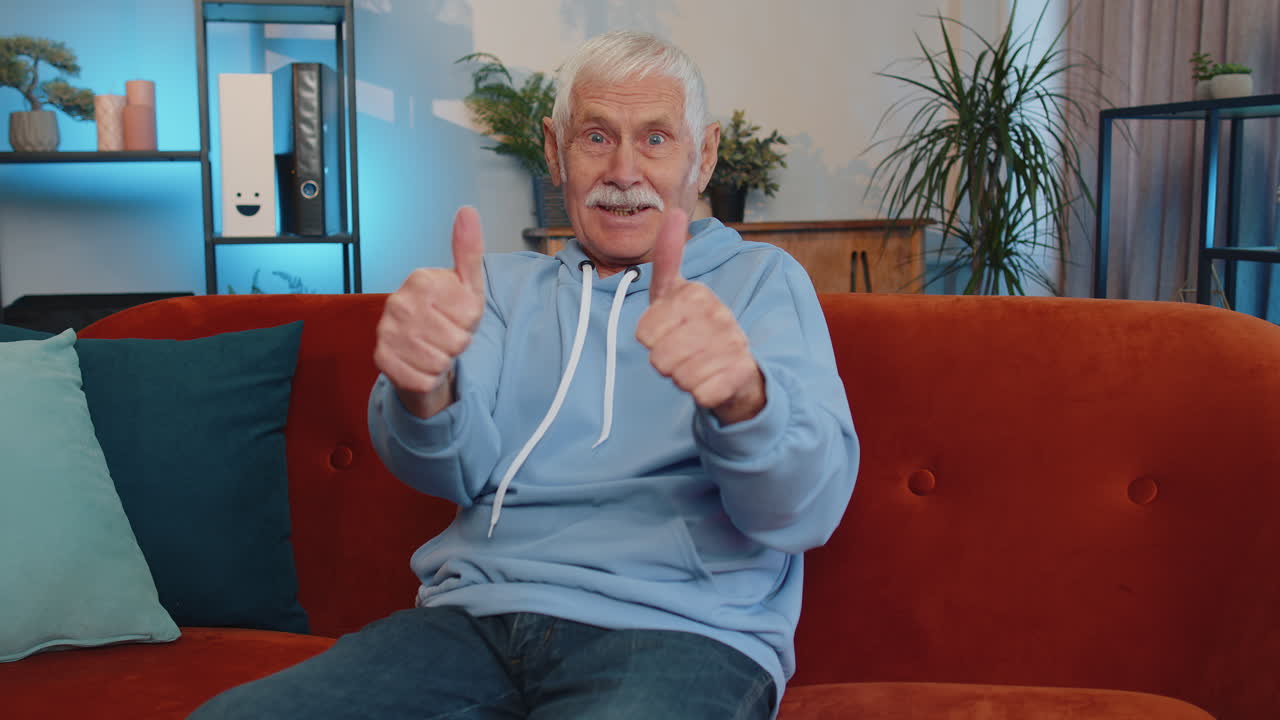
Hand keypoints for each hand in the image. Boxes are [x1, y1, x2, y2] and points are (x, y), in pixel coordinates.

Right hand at [374, 206, 485, 417]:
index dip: (470, 323)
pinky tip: (420, 362)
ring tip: (433, 347)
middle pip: (456, 342)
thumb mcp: (467, 285)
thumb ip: (468, 250)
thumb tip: (468, 211)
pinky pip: (423, 379)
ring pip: (440, 362)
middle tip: (444, 334)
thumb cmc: (447, 316)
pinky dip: (428, 377)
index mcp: (420, 280)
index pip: (469, 316)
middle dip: (457, 344)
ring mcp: (386, 331)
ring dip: (443, 361)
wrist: (418, 349)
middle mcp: (397, 302)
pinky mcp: (381, 359)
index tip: (456, 316)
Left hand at [636, 209, 765, 424]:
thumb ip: (669, 257)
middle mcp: (719, 315)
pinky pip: (700, 393)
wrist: (737, 369)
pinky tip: (712, 380)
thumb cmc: (697, 329)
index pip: (645, 332)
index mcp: (697, 294)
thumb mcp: (676, 292)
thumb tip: (674, 211)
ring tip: (697, 364)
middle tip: (683, 352)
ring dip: (682, 377)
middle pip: (658, 358)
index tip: (668, 330)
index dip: (650, 339)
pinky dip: (700, 393)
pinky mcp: (741, 373)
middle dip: (665, 361)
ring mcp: (732, 344)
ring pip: (678, 376)